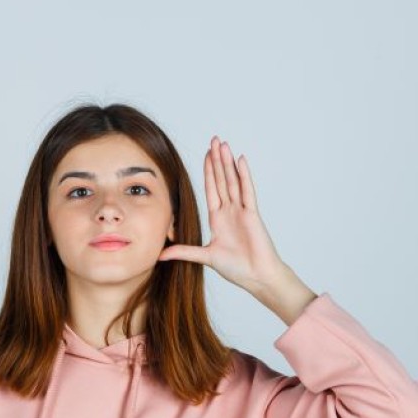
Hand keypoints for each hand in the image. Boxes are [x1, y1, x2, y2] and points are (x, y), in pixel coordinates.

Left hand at [158, 135, 289, 293]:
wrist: (257, 277)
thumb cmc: (237, 268)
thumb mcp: (205, 256)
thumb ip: (184, 251)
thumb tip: (161, 254)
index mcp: (218, 219)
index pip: (212, 189)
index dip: (208, 171)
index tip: (205, 154)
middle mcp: (230, 211)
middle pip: (222, 180)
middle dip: (217, 160)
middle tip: (214, 140)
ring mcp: (242, 211)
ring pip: (233, 181)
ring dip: (227, 163)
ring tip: (223, 144)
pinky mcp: (252, 214)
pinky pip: (247, 191)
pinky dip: (244, 176)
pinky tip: (239, 160)